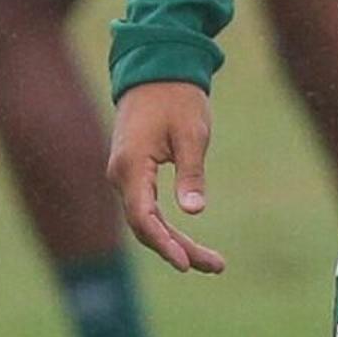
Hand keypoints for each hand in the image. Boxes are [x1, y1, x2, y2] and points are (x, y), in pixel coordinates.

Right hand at [109, 81, 226, 273]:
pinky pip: (147, 209)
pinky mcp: (133, 175)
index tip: (185, 264)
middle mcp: (120, 175)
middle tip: (217, 266)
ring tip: (212, 262)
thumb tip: (194, 212)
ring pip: (147, 221)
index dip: (164, 243)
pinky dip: (166, 228)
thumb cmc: (176, 98)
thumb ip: (191, 173)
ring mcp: (124, 176)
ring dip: (175, 243)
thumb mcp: (191, 134)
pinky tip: (187, 243)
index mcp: (131, 166)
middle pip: (146, 227)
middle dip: (178, 250)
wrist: (155, 70)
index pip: (143, 217)